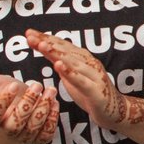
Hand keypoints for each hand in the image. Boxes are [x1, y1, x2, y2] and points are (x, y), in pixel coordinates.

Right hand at [0, 70, 58, 143]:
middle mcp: (8, 129)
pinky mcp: (39, 136)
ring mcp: (24, 135)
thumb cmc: (4, 93)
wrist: (18, 105)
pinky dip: (52, 120)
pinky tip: (55, 103)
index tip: (13, 85)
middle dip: (27, 104)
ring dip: (43, 109)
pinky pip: (46, 134)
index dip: (3, 101)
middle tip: (36, 85)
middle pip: (15, 124)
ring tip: (50, 90)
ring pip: (33, 128)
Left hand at [26, 29, 143, 132]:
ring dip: (56, 52)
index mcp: (83, 59)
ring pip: (72, 62)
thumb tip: (48, 52)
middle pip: (65, 50)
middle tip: (30, 35)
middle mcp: (89, 63)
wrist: (115, 111)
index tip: (29, 33)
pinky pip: (81, 81)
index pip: (61, 45)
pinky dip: (69, 72)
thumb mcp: (72, 78)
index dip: (46, 38)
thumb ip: (62, 65)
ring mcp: (94, 75)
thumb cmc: (92, 94)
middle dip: (46, 42)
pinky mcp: (96, 91)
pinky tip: (58, 65)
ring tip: (41, 45)